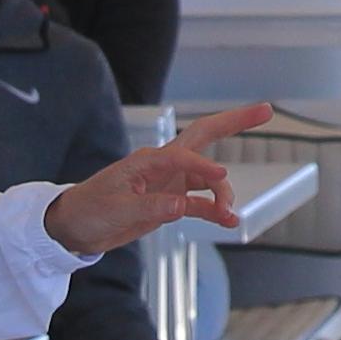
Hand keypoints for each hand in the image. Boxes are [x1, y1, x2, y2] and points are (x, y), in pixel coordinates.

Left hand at [46, 105, 270, 257]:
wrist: (75, 227)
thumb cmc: (90, 210)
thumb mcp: (117, 210)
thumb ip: (151, 207)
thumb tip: (181, 206)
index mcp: (147, 161)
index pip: (184, 155)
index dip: (204, 167)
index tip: (220, 180)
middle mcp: (162, 166)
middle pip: (205, 137)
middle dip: (234, 123)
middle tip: (265, 111)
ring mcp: (169, 182)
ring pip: (208, 179)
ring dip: (223, 194)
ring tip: (230, 215)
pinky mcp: (170, 201)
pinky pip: (201, 203)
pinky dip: (215, 211)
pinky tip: (229, 221)